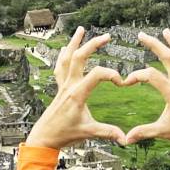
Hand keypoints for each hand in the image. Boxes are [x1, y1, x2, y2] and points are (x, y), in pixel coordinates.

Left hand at [24, 28, 127, 149]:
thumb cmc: (65, 135)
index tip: (121, 83)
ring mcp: (62, 86)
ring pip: (66, 58)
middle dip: (93, 44)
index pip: (97, 74)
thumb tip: (125, 139)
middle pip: (80, 57)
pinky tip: (64, 49)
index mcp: (77, 94)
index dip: (112, 74)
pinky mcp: (59, 89)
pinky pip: (60, 67)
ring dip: (74, 42)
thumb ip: (108, 133)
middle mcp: (69, 86)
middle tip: (106, 36)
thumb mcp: (89, 133)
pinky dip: (63, 55)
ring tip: (81, 30)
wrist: (43, 138)